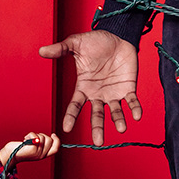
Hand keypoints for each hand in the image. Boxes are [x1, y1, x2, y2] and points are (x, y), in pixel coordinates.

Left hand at [0, 133, 60, 165]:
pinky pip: (36, 137)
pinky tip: (25, 139)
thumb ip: (41, 144)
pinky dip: (30, 134)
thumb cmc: (20, 149)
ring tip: (27, 139)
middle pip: (50, 140)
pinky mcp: (33, 150)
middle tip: (33, 138)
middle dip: (42, 135)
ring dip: (35, 135)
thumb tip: (50, 136)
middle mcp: (41, 155)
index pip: (55, 149)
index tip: (53, 134)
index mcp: (43, 155)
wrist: (10, 154)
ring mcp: (37, 153)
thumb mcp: (34, 148)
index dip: (57, 141)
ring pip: (43, 137)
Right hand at [38, 30, 141, 145]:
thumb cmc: (95, 41)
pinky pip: (132, 102)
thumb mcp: (76, 44)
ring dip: (118, 120)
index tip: (67, 128)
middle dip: (98, 128)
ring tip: (121, 128)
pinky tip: (137, 116)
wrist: (116, 35)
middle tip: (98, 142)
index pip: (75, 105)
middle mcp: (98, 95)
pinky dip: (135, 109)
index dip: (71, 117)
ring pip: (115, 111)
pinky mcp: (128, 88)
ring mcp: (113, 93)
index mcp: (84, 88)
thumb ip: (61, 49)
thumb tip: (42, 51)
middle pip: (97, 115)